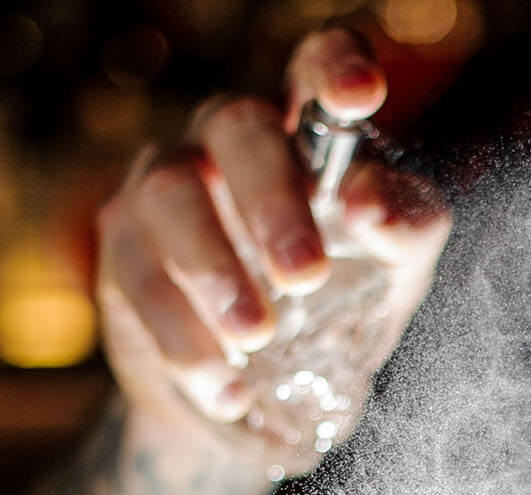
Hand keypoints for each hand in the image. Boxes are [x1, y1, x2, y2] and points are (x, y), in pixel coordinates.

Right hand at [96, 27, 451, 474]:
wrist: (266, 393)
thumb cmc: (341, 303)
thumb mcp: (394, 273)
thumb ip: (405, 231)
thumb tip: (372, 206)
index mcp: (306, 131)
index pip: (315, 67)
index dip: (334, 66)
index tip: (358, 92)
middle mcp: (228, 140)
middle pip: (237, 127)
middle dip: (271, 200)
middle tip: (304, 275)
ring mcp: (167, 186)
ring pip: (170, 193)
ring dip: (213, 268)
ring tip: (255, 336)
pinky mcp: (125, 250)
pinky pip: (140, 279)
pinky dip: (186, 339)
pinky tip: (228, 389)